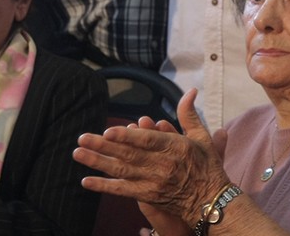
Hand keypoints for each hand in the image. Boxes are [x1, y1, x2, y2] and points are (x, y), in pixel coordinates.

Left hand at [74, 89, 231, 225]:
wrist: (210, 199)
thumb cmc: (206, 165)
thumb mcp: (201, 137)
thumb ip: (189, 114)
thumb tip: (191, 90)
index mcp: (176, 148)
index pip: (147, 141)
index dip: (127, 137)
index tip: (108, 130)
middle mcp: (163, 165)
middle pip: (128, 154)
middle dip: (103, 145)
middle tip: (81, 137)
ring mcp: (153, 182)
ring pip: (121, 171)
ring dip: (97, 162)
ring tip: (78, 153)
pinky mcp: (148, 196)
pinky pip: (122, 191)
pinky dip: (104, 186)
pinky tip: (86, 180)